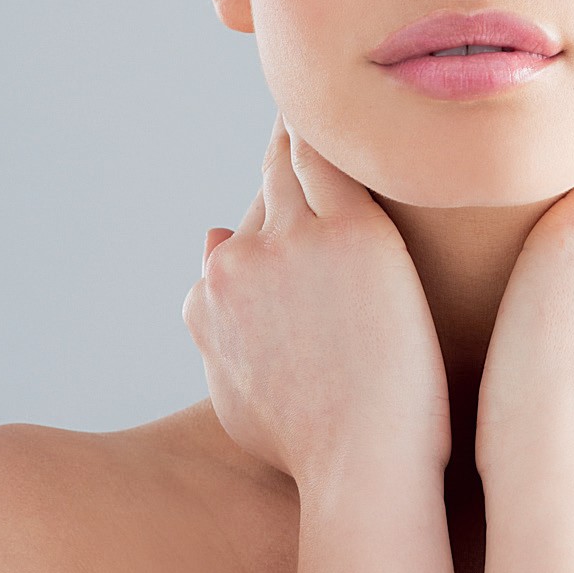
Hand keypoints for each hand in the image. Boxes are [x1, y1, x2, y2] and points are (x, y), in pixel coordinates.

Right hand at [182, 110, 451, 491]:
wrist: (361, 465)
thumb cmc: (312, 444)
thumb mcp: (235, 391)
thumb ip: (212, 324)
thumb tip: (213, 238)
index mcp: (212, 295)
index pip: (240, 233)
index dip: (266, 207)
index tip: (289, 183)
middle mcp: (239, 258)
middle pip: (265, 188)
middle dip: (283, 154)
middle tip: (309, 121)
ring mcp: (292, 241)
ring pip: (297, 166)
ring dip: (306, 134)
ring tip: (331, 108)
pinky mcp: (350, 230)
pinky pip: (339, 162)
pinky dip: (336, 136)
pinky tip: (356, 114)